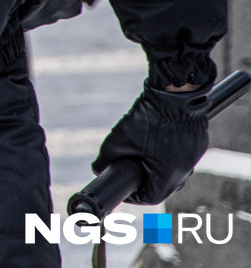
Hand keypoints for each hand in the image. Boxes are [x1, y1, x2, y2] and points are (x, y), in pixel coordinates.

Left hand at [93, 85, 212, 204]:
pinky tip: (154, 141)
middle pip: (160, 185)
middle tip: (128, 166)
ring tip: (139, 150)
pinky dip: (165, 153)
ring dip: (154, 164)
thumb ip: (106, 159)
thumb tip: (97, 169)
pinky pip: (179, 157)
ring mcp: (192, 159)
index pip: (149, 197)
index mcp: (168, 177)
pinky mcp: (197, 146)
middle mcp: (184, 172)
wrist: (175, 96)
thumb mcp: (119, 141)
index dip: (132, 193)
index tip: (122, 185)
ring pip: (170, 170)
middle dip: (142, 177)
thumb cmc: (149, 120)